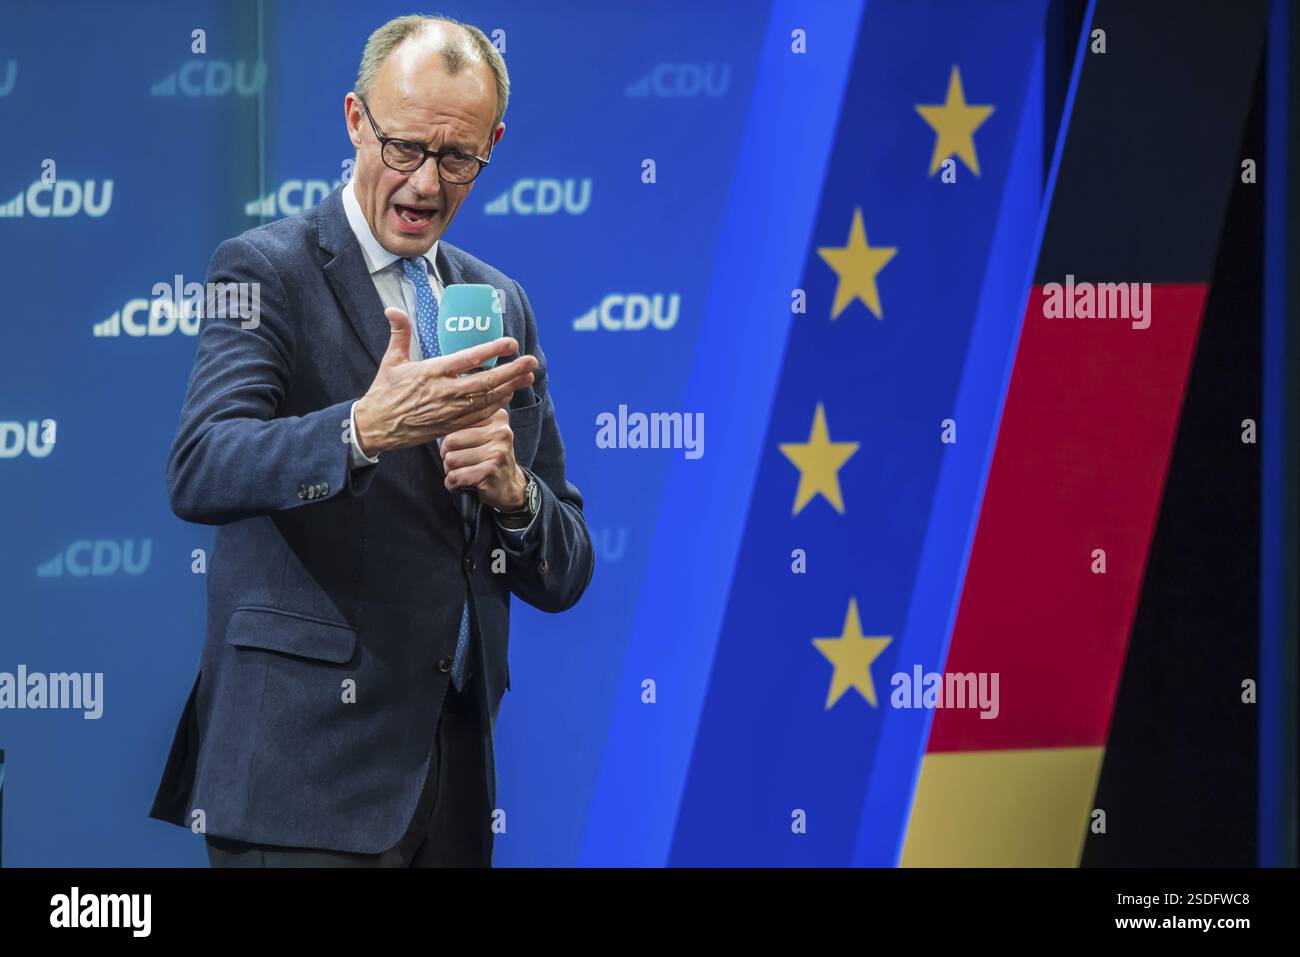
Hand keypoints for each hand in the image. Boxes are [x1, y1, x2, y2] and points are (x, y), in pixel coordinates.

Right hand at [353, 307, 536, 454]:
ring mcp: (450, 411)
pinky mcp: (451, 426)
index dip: (493, 350)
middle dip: (512, 371)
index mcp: (432, 372)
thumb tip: (393, 309)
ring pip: (487, 399)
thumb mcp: (391, 360)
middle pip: (486, 381)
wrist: (375, 427)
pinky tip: (508, 396)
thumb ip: (399, 333)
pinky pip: (479, 415)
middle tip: (531, 362)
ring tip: (528, 377)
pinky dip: (496, 405)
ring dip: (510, 388)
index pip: (469, 359)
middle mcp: (444, 392)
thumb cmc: (384, 392)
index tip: (511, 343)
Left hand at [439, 408, 527, 510]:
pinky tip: (462, 484)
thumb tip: (438, 425)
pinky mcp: (490, 471)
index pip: (456, 421)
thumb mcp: (485, 435)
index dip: (450, 437)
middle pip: (450, 441)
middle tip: (459, 462)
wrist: (509, 486)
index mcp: (497, 418)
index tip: (459, 446)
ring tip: (463, 472)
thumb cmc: (490, 459)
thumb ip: (466, 425)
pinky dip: (453, 484)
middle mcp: (500, 432)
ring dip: (450, 471)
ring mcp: (497, 452)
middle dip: (447, 455)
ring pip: (450, 460)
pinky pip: (455, 477)